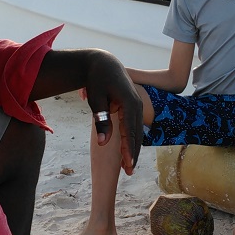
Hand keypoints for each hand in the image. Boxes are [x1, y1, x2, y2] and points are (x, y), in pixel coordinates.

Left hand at [83, 52, 142, 173]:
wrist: (103, 62)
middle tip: (128, 172)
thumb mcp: (96, 99)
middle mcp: (137, 105)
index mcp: (129, 103)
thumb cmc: (97, 79)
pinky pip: (135, 126)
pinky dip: (132, 140)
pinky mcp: (135, 106)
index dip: (128, 149)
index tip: (127, 165)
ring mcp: (138, 105)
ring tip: (127, 167)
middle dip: (133, 153)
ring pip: (138, 131)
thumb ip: (101, 120)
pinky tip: (127, 151)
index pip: (129, 131)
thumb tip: (103, 143)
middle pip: (137, 134)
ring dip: (133, 148)